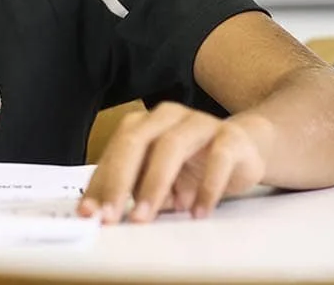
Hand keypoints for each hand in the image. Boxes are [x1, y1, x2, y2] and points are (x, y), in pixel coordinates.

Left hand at [79, 102, 273, 223]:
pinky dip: (206, 186)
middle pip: (135, 143)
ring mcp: (198, 123)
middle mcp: (166, 117)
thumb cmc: (193, 166)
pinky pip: (218, 157)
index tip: (89, 213)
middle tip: (111, 216)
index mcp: (143, 125)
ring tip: (145, 217)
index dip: (100, 183)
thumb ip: (133, 193)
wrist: (244, 149)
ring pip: (171, 146)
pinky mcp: (230, 137)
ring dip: (154, 184)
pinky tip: (197, 212)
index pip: (114, 152)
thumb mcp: (159, 182)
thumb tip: (102, 216)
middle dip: (118, 182)